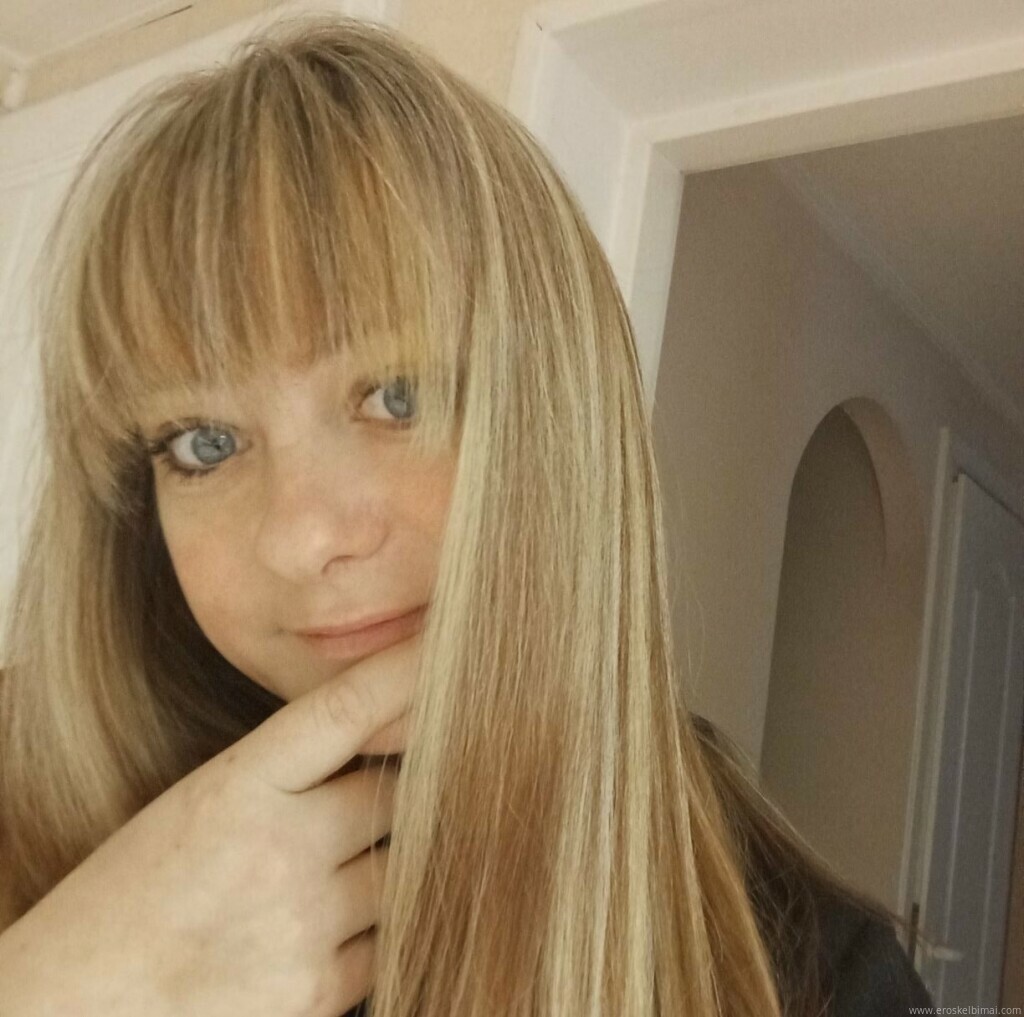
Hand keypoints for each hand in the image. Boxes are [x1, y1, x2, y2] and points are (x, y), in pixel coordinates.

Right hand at [0, 631, 421, 1016]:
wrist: (76, 1011)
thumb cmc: (133, 899)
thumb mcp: (199, 807)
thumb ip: (287, 774)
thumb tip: (391, 743)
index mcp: (236, 787)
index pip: (345, 710)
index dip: (406, 671)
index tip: (451, 643)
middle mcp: (279, 851)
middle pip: (396, 795)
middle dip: (395, 795)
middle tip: (373, 799)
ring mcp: (304, 928)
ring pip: (406, 869)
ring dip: (388, 865)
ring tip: (328, 875)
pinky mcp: (319, 996)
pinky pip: (391, 940)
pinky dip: (374, 930)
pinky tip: (320, 930)